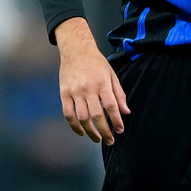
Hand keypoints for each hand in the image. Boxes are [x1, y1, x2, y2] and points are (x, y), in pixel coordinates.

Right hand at [56, 17, 129, 145]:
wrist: (76, 49)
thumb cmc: (96, 62)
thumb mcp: (111, 74)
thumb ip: (119, 94)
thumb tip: (126, 112)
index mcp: (102, 83)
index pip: (111, 106)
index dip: (116, 120)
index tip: (120, 130)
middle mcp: (88, 88)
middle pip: (97, 115)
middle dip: (105, 131)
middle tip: (110, 141)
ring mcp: (75, 92)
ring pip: (82, 118)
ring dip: (90, 132)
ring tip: (97, 139)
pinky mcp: (64, 93)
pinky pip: (68, 114)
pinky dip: (74, 126)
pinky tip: (81, 132)